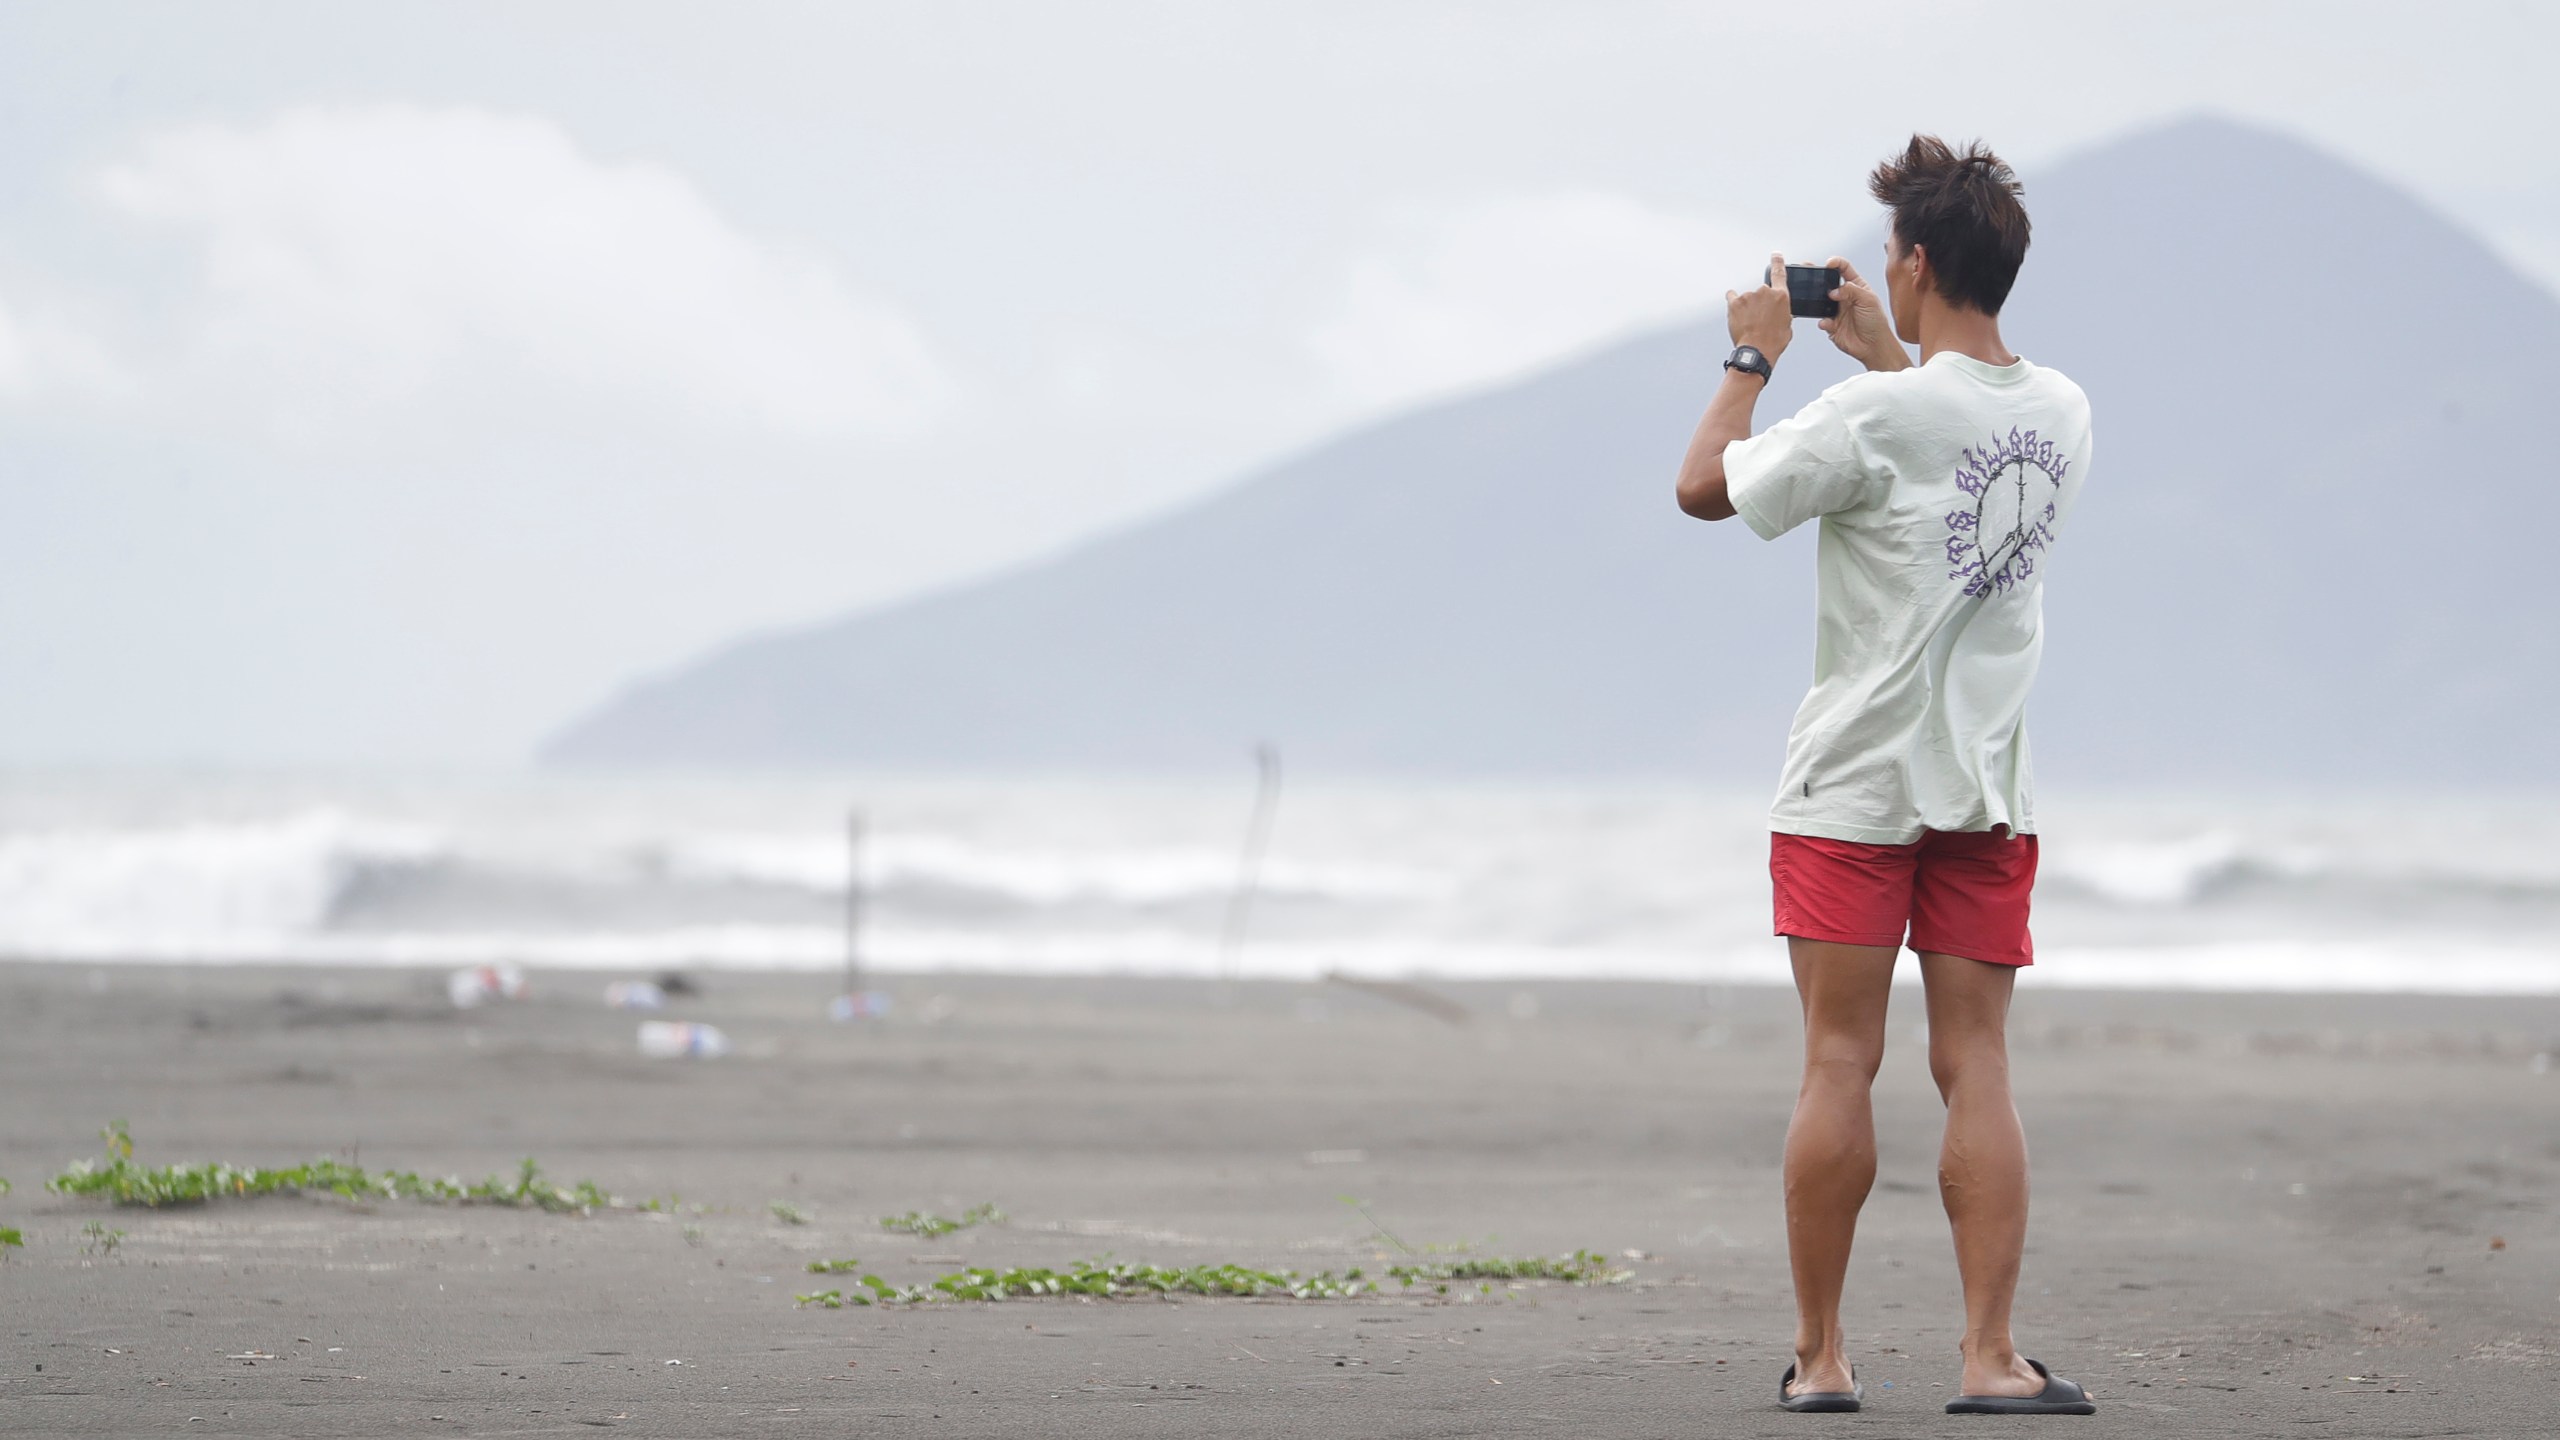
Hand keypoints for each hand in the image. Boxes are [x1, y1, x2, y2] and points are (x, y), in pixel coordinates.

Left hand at [1725, 252, 1792, 363]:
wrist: (1756, 351)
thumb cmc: (1774, 341)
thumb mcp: (1787, 325)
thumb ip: (1783, 311)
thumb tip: (1779, 310)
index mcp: (1782, 296)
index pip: (1779, 273)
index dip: (1777, 262)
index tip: (1776, 254)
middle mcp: (1765, 291)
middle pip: (1761, 292)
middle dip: (1760, 303)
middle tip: (1760, 320)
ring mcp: (1749, 296)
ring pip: (1747, 298)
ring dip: (1747, 307)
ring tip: (1749, 324)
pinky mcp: (1734, 302)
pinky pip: (1732, 297)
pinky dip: (1733, 303)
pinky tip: (1736, 314)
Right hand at [1815, 255, 1909, 371]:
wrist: (1873, 347)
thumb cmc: (1876, 323)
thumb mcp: (1868, 300)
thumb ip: (1851, 290)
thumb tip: (1834, 290)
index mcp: (1856, 286)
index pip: (1844, 269)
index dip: (1836, 263)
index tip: (1828, 263)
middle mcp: (1845, 297)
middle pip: (1829, 283)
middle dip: (1819, 279)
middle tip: (1813, 276)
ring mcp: (1837, 311)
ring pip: (1821, 301)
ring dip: (1819, 301)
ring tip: (1819, 302)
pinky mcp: (1831, 325)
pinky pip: (1822, 320)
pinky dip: (1823, 321)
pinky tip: (1828, 323)